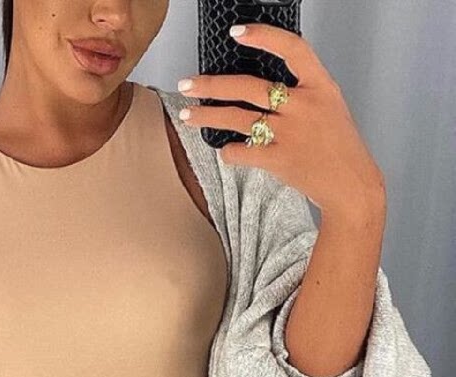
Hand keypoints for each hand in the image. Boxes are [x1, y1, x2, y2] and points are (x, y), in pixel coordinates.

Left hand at [177, 23, 385, 219]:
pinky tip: (223, 150)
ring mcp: (289, 133)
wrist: (350, 183)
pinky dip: (228, 152)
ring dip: (207, 116)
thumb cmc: (338, 146)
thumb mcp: (328, 106)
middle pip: (248, 87)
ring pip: (237, 118)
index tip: (237, 32)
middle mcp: (303, 105)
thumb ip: (300, 92)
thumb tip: (260, 87)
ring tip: (187, 115)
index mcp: (320, 86)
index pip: (292, 49)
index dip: (263, 37)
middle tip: (187, 84)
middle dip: (211, 85)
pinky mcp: (278, 159)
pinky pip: (241, 152)